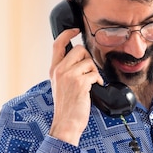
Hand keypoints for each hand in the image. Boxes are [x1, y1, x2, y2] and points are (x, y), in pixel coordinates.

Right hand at [48, 28, 102, 144]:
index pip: (58, 44)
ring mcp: (69, 76)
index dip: (67, 33)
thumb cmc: (67, 107)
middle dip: (88, 59)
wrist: (66, 122)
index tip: (75, 29)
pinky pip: (94, 73)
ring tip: (92, 82)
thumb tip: (80, 61)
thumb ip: (65, 72)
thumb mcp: (60, 86)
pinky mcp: (80, 82)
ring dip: (94, 72)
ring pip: (89, 61)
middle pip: (79, 50)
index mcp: (54, 70)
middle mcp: (59, 70)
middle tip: (89, 71)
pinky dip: (98, 80)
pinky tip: (95, 87)